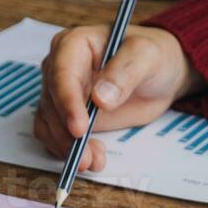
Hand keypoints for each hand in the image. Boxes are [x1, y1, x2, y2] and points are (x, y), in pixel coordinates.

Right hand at [34, 25, 201, 171]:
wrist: (157, 75)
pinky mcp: (66, 115)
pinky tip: (91, 158)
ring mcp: (61, 93)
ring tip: (94, 162)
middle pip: (51, 104)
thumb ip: (125, 72)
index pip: (62, 74)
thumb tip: (100, 98)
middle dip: (66, 134)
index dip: (67, 103)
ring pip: (50, 124)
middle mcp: (60, 68)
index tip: (79, 129)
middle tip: (87, 157)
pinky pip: (55, 136)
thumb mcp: (147, 56)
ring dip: (66, 148)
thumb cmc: (152, 56)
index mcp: (74, 45)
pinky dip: (67, 151)